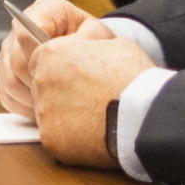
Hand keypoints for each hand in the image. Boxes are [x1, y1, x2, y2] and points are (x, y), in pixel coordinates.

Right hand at [0, 0, 97, 116]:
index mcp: (45, 10)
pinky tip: (44, 107)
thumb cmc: (93, 41)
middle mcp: (20, 27)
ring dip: (32, 97)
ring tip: (55, 104)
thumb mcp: (99, 35)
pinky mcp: (4, 71)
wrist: (88, 50)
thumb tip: (66, 52)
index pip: (25, 34)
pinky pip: (6, 94)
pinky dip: (24, 106)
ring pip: (9, 80)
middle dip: (39, 82)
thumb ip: (85, 40)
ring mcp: (9, 50)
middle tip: (61, 95)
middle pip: (15, 61)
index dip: (40, 57)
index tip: (60, 70)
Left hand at [25, 25, 157, 165]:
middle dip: (58, 91)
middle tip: (85, 98)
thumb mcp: (114, 46)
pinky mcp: (50, 138)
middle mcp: (42, 80)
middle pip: (40, 86)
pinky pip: (54, 135)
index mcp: (53, 53)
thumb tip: (85, 51)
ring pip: (46, 111)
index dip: (57, 68)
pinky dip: (69, 136)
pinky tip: (91, 133)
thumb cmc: (134, 77)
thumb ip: (88, 47)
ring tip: (91, 116)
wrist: (145, 116)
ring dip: (63, 114)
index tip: (73, 76)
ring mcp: (44, 111)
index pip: (39, 59)